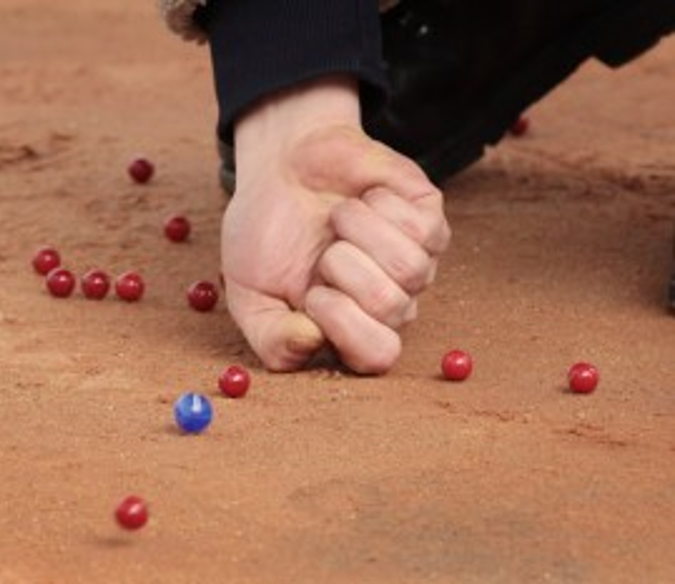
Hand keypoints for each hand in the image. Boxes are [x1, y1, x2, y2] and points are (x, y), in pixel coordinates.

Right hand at [222, 76, 449, 372]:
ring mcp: (415, 263)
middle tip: (323, 250)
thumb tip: (311, 341)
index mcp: (349, 330)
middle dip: (342, 267)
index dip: (343, 324)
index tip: (311, 294)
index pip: (377, 356)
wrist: (280, 167)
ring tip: (338, 220)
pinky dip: (380, 206)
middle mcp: (389, 303)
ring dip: (358, 231)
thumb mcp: (249, 296)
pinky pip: (424, 228)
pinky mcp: (429, 221)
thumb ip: (270, 338)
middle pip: (391, 308)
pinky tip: (364, 200)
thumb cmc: (267, 234)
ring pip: (410, 267)